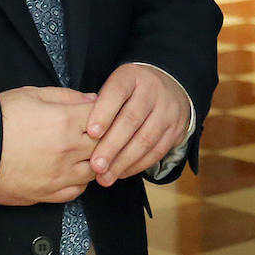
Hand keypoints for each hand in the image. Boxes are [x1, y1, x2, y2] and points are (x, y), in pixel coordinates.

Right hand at [0, 86, 97, 204]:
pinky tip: (72, 171)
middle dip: (104, 137)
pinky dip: (79, 181)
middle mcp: (68, 150)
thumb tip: (92, 100)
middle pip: (104, 145)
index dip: (105, 112)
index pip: (103, 116)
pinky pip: (77, 191)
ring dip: (94, 161)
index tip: (102, 112)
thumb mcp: (31, 94)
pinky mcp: (47, 194)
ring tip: (85, 153)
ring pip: (95, 171)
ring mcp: (59, 175)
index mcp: (65, 121)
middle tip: (98, 133)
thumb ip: (66, 96)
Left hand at [86, 63, 191, 186]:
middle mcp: (152, 91)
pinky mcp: (176, 130)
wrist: (169, 86)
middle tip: (95, 165)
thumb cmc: (131, 91)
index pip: (117, 92)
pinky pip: (156, 152)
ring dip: (123, 162)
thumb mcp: (115, 85)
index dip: (104, 112)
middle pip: (131, 119)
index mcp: (132, 76)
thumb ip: (99, 104)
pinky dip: (137, 166)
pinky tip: (121, 173)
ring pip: (145, 139)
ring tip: (105, 177)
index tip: (91, 133)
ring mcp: (167, 110)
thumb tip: (79, 129)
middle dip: (111, 145)